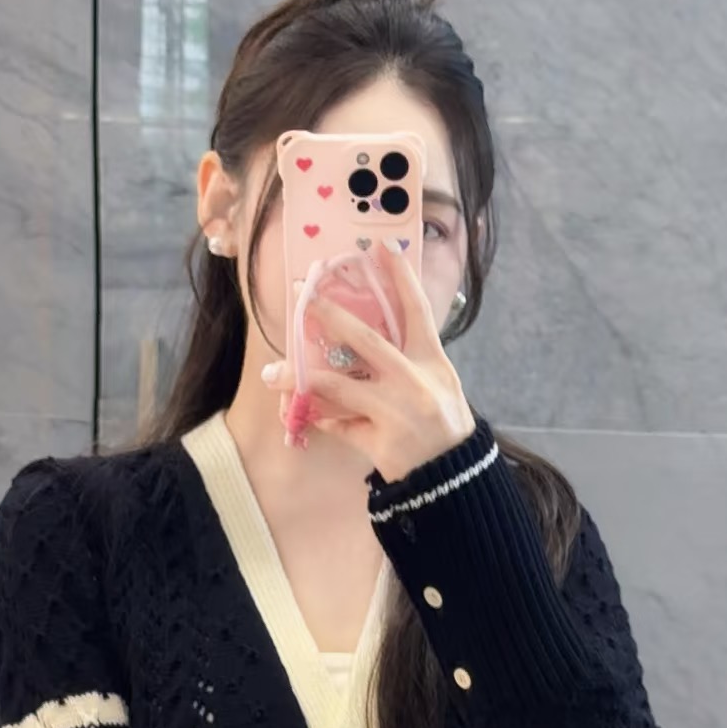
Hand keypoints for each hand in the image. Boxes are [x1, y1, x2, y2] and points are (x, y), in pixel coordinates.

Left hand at [263, 238, 475, 481]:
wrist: (454, 479)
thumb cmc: (445, 426)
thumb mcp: (440, 385)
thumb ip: (412, 358)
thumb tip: (370, 332)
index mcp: (432, 363)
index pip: (417, 312)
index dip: (401, 279)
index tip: (381, 248)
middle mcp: (414, 383)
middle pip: (367, 341)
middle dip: (332, 317)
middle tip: (305, 298)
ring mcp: (396, 414)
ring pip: (339, 387)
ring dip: (302, 377)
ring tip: (273, 372)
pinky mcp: (380, 443)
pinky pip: (340, 426)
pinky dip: (321, 419)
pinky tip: (302, 413)